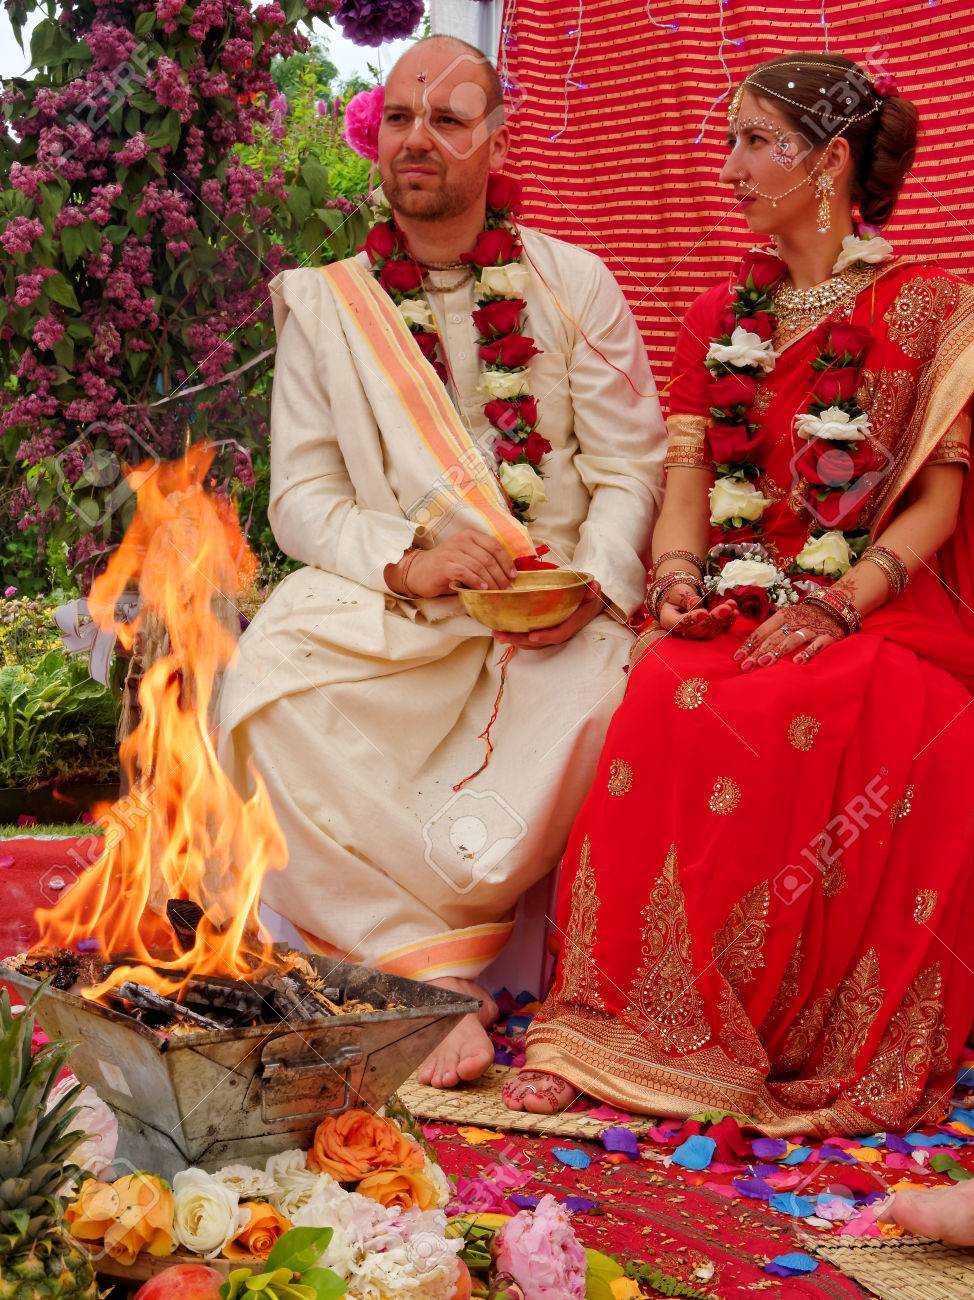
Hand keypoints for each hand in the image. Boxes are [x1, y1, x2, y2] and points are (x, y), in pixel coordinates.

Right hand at [388, 529, 517, 597]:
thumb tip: (506, 574)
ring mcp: (452, 552)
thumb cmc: (446, 567)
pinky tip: (483, 590)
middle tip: (506, 588)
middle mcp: (461, 540)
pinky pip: (466, 573)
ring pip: (479, 566)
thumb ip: (482, 560)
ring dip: (491, 581)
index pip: (494, 546)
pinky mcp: (445, 565)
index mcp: (469, 536)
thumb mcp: (466, 558)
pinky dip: (477, 582)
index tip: (513, 576)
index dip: (506, 561)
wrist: (418, 572)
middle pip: (488, 558)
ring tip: (497, 592)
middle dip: (500, 575)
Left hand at [493, 580, 603, 648]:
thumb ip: (592, 590)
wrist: (590, 603)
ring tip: (497, 634)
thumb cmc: (588, 596)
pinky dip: (516, 637)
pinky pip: (529, 639)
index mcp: (571, 623)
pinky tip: (502, 632)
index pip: (558, 634)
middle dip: (519, 640)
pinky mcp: (544, 631)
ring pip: (531, 642)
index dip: (545, 636)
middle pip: (538, 642)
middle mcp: (560, 632)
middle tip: (501, 635)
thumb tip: (593, 588)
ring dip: (513, 640)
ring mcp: (551, 633)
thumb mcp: (592, 591)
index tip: (532, 635)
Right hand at [659, 584, 737, 639]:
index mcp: (669, 621)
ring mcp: (695, 635)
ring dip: (723, 620)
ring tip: (732, 607)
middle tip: (726, 608)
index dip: (692, 619)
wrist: (680, 600)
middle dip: (714, 619)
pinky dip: (727, 622)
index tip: (704, 612)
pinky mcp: (707, 633)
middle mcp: (682, 632)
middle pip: (698, 630)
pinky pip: (718, 631)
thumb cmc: (676, 595)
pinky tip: (735, 612)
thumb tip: (696, 603)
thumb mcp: (678, 592)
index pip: (680, 623)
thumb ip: (685, 598)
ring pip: (710, 632)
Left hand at [734, 603, 843, 671]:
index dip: (749, 644)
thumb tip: (750, 649)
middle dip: (758, 652)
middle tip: (746, 667)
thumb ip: (772, 631)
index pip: (762, 631)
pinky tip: (797, 663)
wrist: (835, 605)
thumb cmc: (804, 616)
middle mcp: (795, 622)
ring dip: (777, 651)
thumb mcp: (787, 618)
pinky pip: (817, 645)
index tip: (737, 658)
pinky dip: (807, 653)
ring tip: (764, 663)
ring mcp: (811, 629)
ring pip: (792, 640)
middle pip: (774, 638)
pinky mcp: (828, 636)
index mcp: (782, 616)